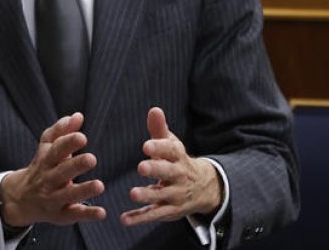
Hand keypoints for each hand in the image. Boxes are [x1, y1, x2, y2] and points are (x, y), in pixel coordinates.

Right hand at [0, 112, 106, 227]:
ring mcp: (53, 198)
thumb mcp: (46, 148)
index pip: (55, 150)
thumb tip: (78, 115)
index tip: (81, 137)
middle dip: (76, 166)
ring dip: (83, 191)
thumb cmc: (41, 167)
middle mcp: (48, 180)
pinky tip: (102, 213)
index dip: (67, 143)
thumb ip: (61, 131)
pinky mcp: (60, 215)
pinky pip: (74, 215)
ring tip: (99, 185)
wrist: (20, 199)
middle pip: (61, 172)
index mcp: (46, 161)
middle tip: (92, 159)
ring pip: (67, 195)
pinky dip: (87, 214)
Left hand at [121, 107, 222, 226]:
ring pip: (161, 196)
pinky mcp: (169, 210)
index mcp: (179, 156)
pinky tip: (125, 219)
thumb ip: (160, 129)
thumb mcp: (172, 145)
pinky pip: (154, 214)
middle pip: (168, 172)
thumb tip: (154, 109)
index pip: (171, 150)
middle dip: (156, 170)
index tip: (146, 145)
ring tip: (132, 193)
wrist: (203, 188)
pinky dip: (140, 218)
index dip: (159, 148)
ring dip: (147, 195)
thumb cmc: (178, 161)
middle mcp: (179, 176)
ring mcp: (175, 195)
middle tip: (141, 167)